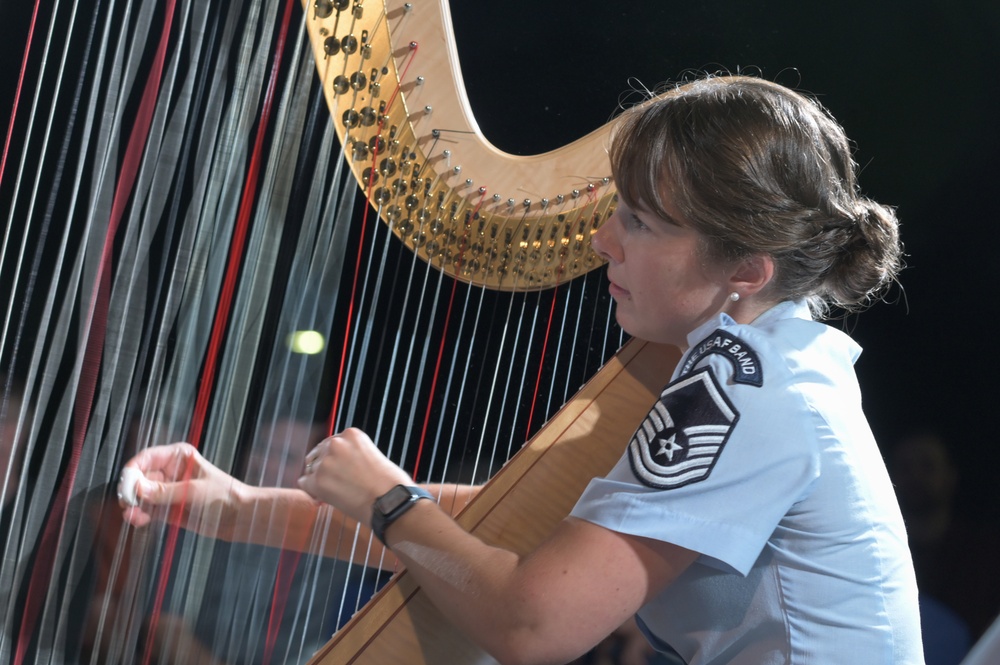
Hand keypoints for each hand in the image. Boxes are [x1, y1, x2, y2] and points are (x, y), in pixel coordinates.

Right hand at [119, 442, 243, 537]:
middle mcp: (170, 470)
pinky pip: (147, 509)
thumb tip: (138, 490)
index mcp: (179, 456)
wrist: (239, 517)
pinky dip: (141, 514)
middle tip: (128, 504)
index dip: (133, 471)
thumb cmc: (224, 496)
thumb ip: (165, 492)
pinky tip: (139, 520)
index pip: (147, 458)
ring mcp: (167, 489)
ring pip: (141, 495)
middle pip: (140, 477)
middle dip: (131, 491)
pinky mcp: (167, 507)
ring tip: (133, 515)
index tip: (126, 486)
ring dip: (134, 505)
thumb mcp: (194, 491)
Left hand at [297, 428, 411, 525]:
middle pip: (318, 454)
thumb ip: (353, 454)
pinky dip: (312, 491)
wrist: (390, 501)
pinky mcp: (318, 481)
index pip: (331, 443)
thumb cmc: (388, 484)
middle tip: (336, 483)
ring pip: (310, 470)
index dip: (334, 459)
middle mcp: (336, 443)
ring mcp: (325, 462)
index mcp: (352, 434)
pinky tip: (325, 498)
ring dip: (319, 480)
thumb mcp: (372, 455)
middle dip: (325, 468)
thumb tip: (340, 465)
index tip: (339, 469)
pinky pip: (304, 484)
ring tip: (335, 492)